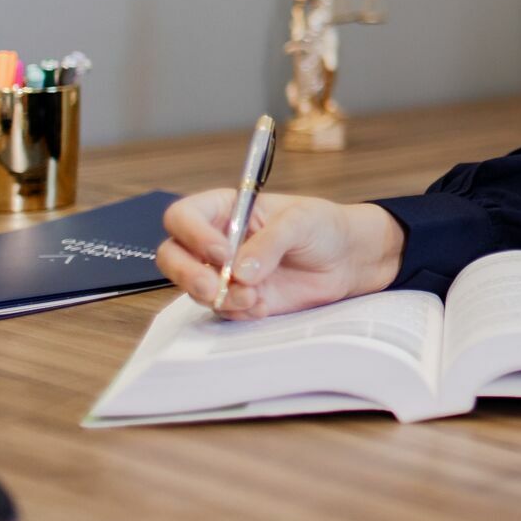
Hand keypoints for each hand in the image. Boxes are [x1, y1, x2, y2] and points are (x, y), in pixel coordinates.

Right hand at [157, 189, 404, 320]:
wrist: (348, 259)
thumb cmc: (324, 226)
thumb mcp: (301, 222)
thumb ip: (270, 242)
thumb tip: (239, 271)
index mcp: (224, 208)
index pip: (182, 217)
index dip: (193, 235)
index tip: (222, 253)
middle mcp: (216, 240)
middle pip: (173, 256)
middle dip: (188, 275)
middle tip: (216, 287)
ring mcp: (224, 272)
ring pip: (193, 287)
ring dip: (219, 297)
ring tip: (256, 297)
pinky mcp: (238, 298)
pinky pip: (220, 309)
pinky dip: (237, 311)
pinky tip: (263, 306)